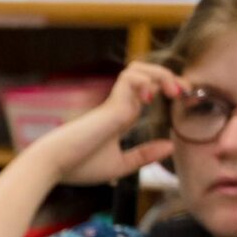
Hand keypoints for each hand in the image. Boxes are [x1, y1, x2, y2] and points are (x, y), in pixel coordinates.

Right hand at [33, 61, 182, 187]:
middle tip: (183, 92)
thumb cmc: (79, 167)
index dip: (167, 88)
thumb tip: (171, 145)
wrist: (53, 165)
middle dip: (170, 76)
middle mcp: (118, 105)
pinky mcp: (110, 103)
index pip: (148, 90)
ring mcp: (114, 102)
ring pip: (139, 68)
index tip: (182, 100)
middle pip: (146, 72)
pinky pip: (131, 77)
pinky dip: (146, 82)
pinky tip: (150, 100)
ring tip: (172, 92)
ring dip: (161, 74)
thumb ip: (144, 156)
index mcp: (121, 116)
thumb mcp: (119, 165)